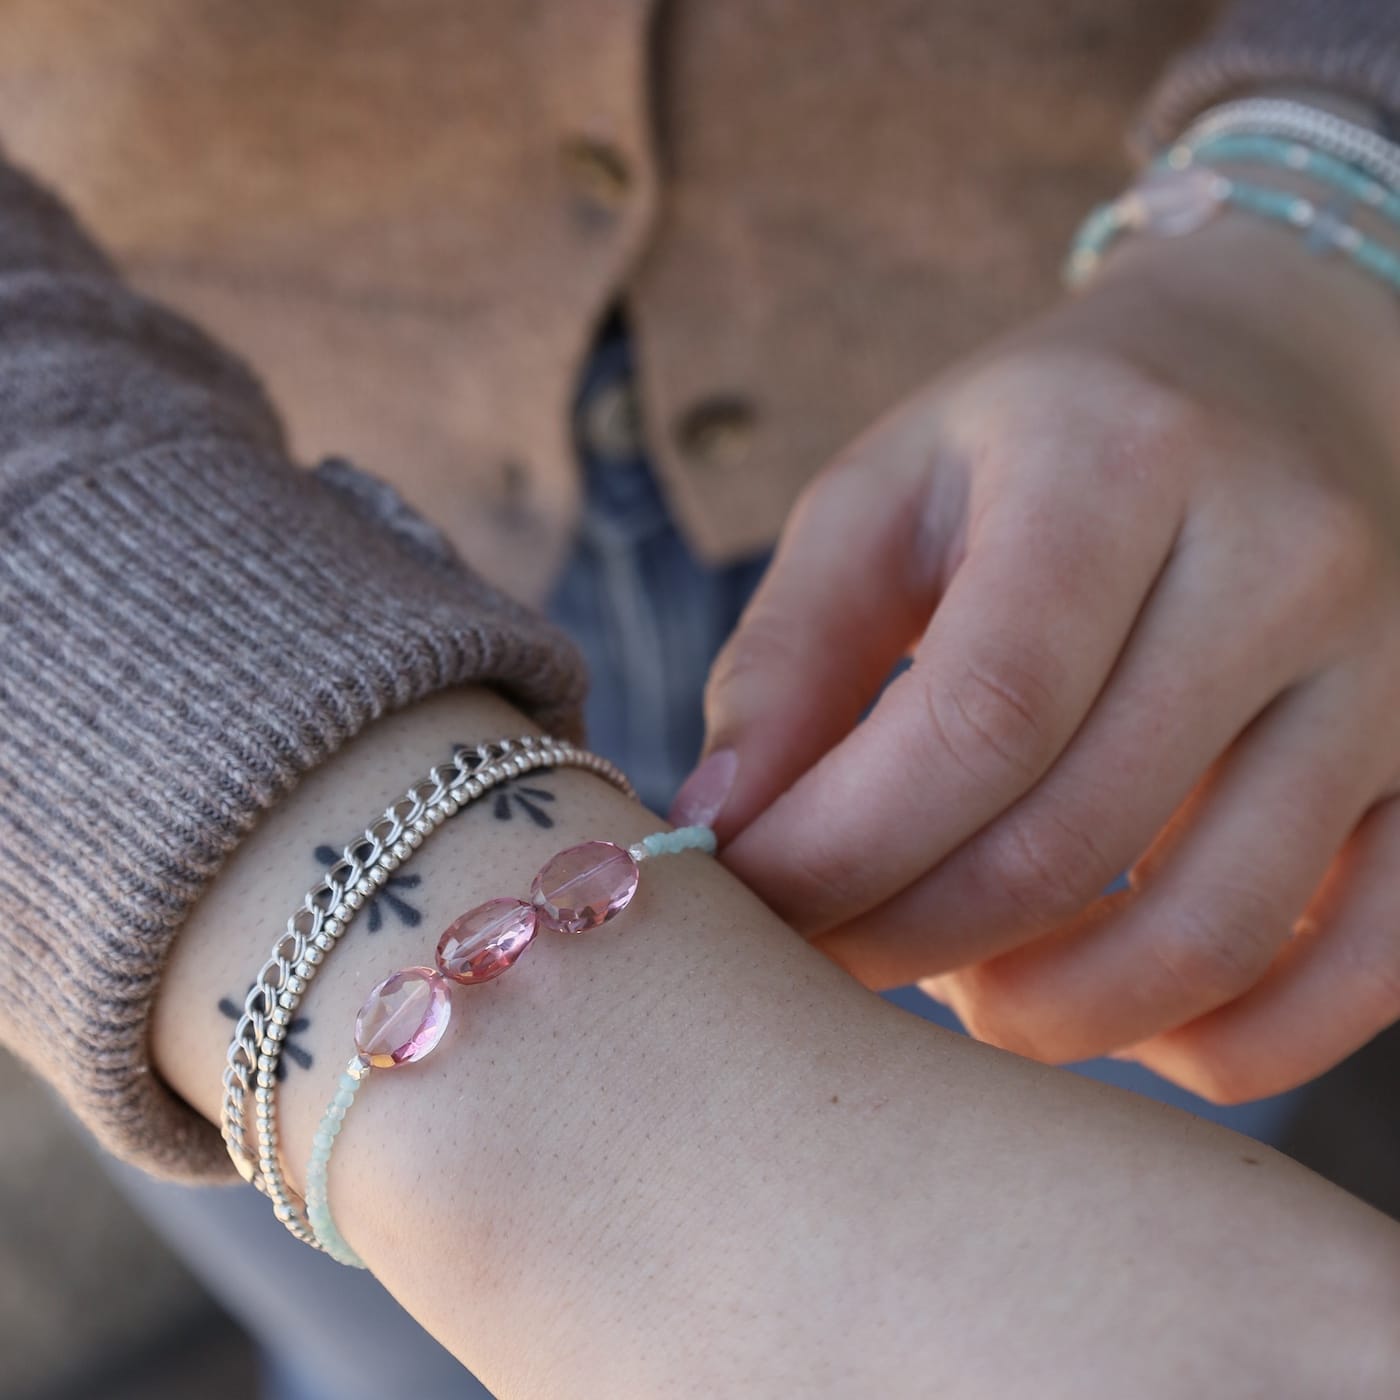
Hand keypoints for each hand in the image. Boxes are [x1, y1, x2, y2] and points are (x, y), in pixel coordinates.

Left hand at [675, 209, 1399, 1101]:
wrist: (1267, 379)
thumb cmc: (1036, 447)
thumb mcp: (887, 495)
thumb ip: (791, 655)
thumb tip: (718, 832)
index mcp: (1116, 463)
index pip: (981, 714)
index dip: (848, 847)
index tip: (757, 904)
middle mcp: (1283, 559)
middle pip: (1077, 837)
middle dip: (916, 941)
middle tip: (835, 957)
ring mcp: (1390, 671)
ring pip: (1218, 928)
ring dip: (1054, 1013)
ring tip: (963, 986)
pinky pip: (1368, 969)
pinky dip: (1229, 1045)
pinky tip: (1116, 1016)